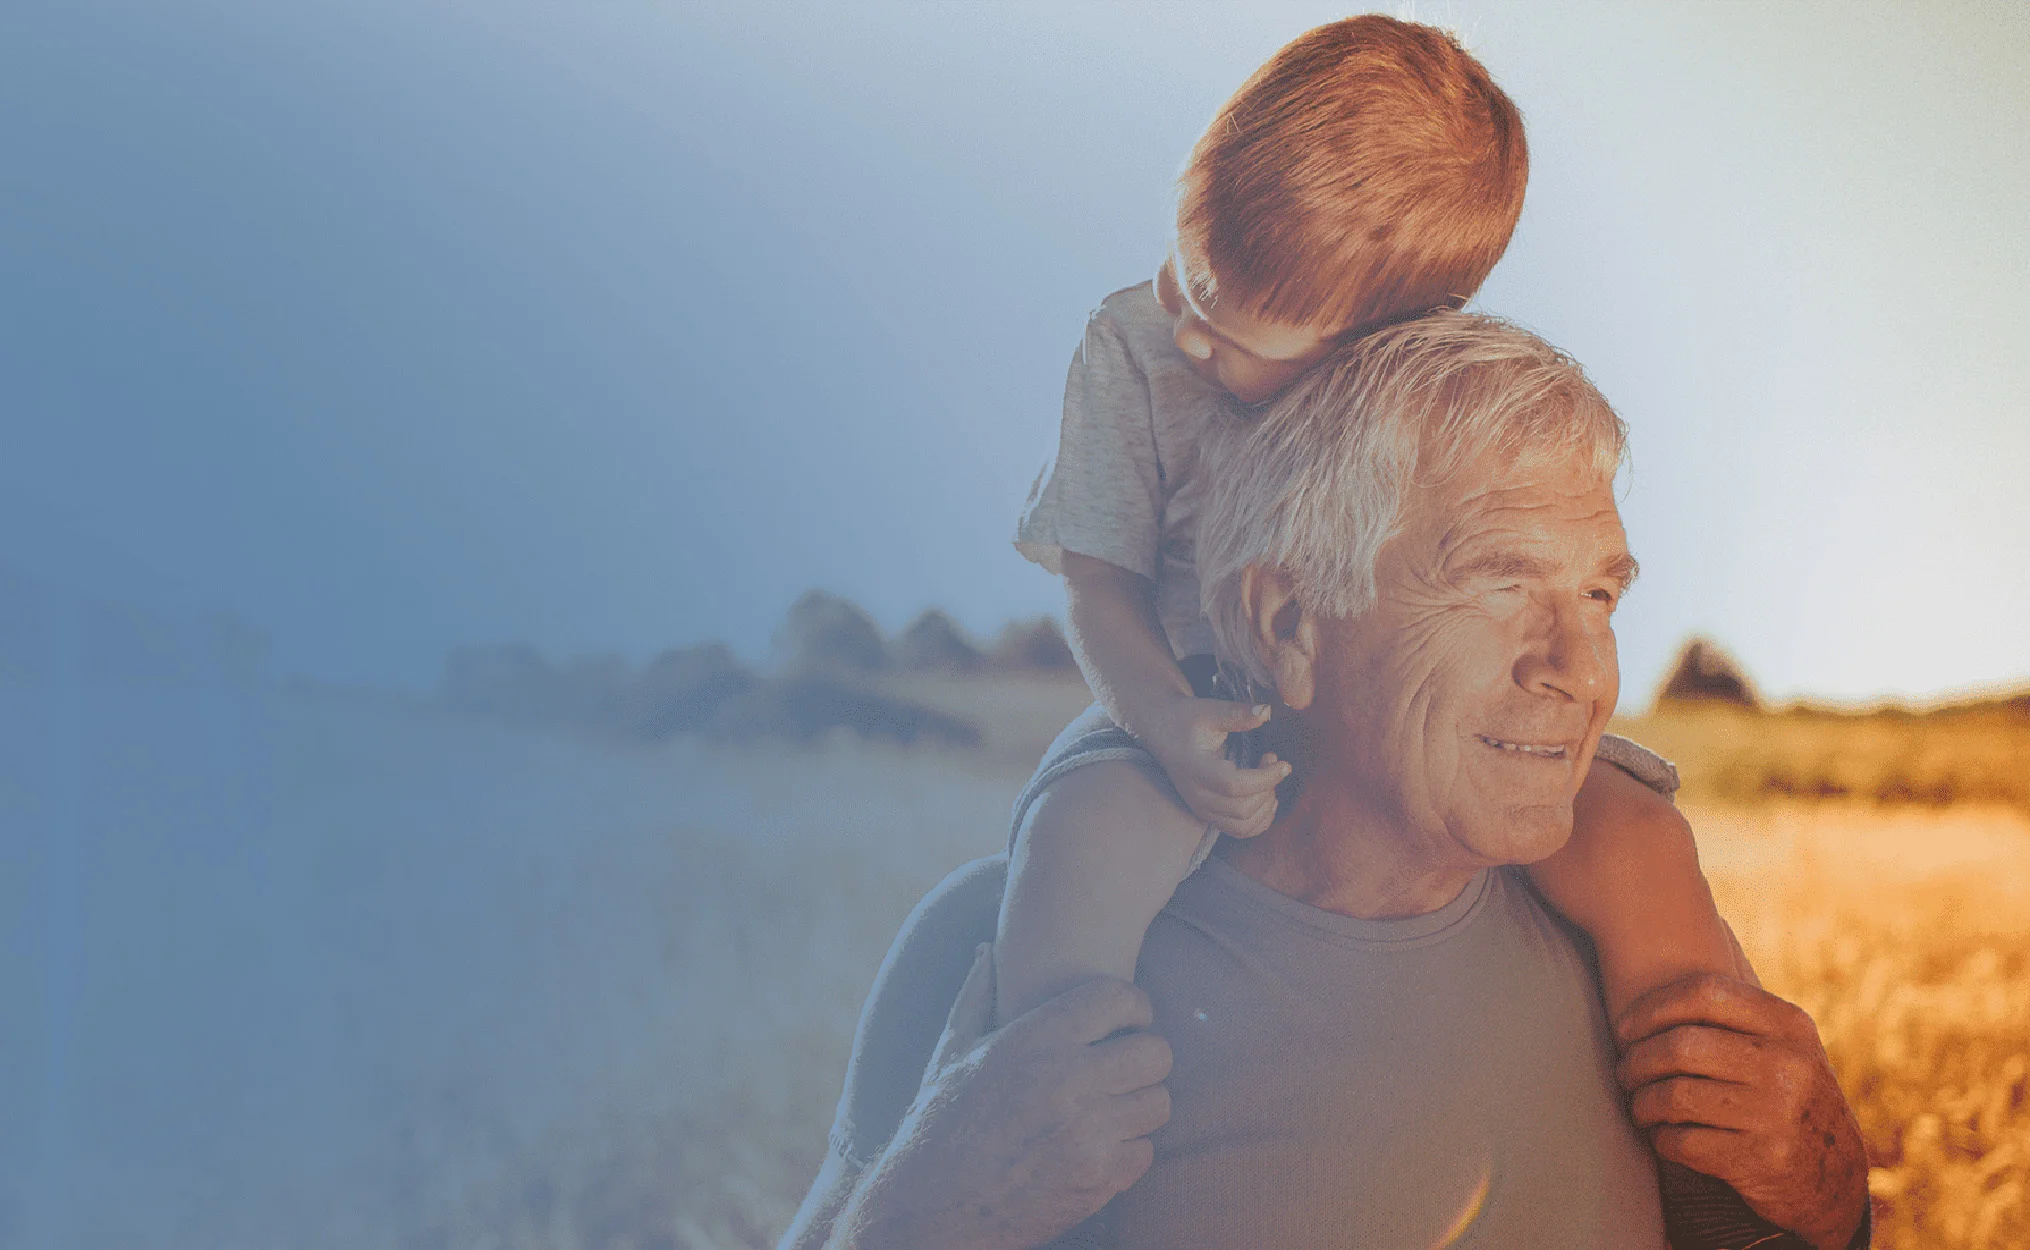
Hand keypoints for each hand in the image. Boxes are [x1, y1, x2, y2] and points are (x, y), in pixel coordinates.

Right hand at [838, 946, 1173, 1249]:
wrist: (932, 1207)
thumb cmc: (940, 1122)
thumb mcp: (953, 1051)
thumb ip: (978, 995)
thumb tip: (987, 949)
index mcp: (1036, 1039)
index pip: (1121, 999)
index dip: (1133, 1006)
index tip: (1126, 1021)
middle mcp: (1069, 1081)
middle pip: (1156, 1051)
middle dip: (1145, 1056)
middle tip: (1123, 1066)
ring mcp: (1088, 1133)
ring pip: (1158, 1103)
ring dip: (1140, 1104)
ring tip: (1111, 1107)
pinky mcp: (1097, 1180)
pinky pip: (1146, 1152)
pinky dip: (1129, 1151)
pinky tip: (1099, 1146)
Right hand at [1140, 695, 1289, 836]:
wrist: (1164, 733)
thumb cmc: (1186, 720)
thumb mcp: (1209, 710)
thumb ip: (1237, 713)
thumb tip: (1266, 711)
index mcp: (1196, 770)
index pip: (1235, 785)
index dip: (1265, 778)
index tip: (1284, 763)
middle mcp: (1197, 796)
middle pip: (1242, 809)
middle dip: (1268, 788)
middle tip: (1273, 761)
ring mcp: (1202, 809)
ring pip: (1243, 826)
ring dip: (1266, 806)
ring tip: (1270, 779)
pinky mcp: (1209, 815)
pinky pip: (1240, 831)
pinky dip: (1260, 820)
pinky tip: (1267, 796)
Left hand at [1616, 973, 1868, 1249]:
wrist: (1834, 1176)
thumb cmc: (1786, 1095)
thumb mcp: (1786, 1045)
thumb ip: (1739, 1013)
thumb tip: (1667, 965)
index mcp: (1790, 1025)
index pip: (1705, 993)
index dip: (1651, 1007)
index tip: (1624, 1029)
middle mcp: (1789, 1065)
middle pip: (1682, 1046)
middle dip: (1637, 1060)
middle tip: (1625, 1073)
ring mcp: (1777, 1114)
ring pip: (1675, 1095)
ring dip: (1642, 1102)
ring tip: (1639, 1105)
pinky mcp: (1762, 1160)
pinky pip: (1682, 1141)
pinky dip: (1660, 1138)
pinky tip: (1662, 1135)